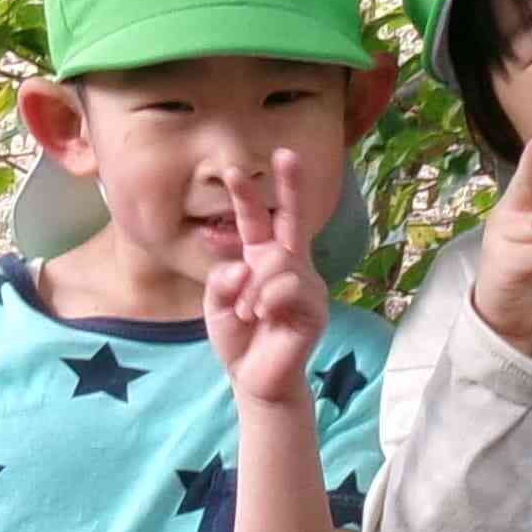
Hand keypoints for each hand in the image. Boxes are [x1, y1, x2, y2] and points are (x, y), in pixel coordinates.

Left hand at [203, 148, 329, 408]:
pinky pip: (287, 287)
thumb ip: (223, 279)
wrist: (255, 379)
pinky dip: (265, 301)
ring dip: (253, 288)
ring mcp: (306, 284)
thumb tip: (246, 266)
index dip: (247, 196)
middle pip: (293, 218)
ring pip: (278, 260)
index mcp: (263, 260)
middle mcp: (290, 265)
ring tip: (247, 312)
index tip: (235, 170)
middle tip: (288, 152)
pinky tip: (261, 318)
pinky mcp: (315, 307)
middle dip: (290, 184)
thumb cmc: (239, 339)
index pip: (258, 221)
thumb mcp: (217, 304)